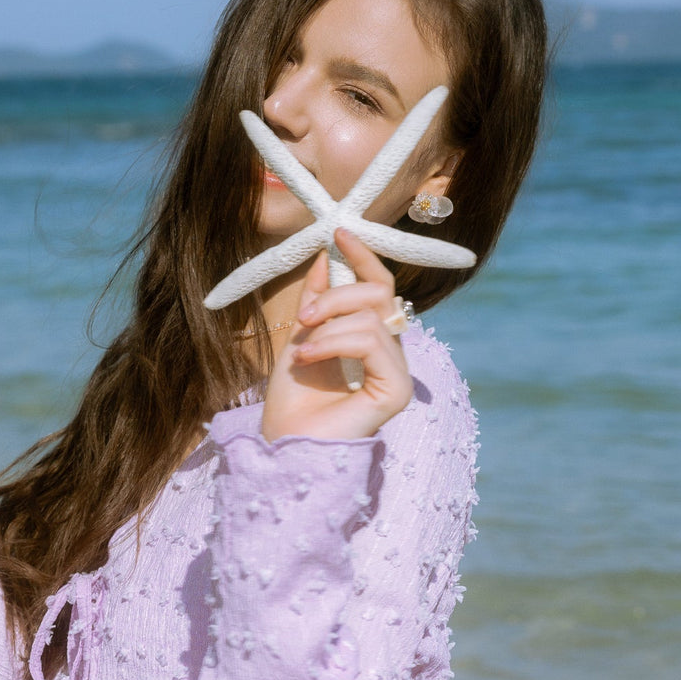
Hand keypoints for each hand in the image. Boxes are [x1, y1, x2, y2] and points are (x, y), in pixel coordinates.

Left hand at [260, 228, 412, 442]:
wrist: (284, 445)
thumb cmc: (291, 403)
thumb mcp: (300, 337)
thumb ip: (317, 299)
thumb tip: (326, 253)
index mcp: (370, 341)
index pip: (379, 287)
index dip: (362, 257)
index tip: (338, 233)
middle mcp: (389, 354)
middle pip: (379, 293)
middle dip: (336, 294)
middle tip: (304, 317)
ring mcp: (396, 372)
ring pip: (372, 317)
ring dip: (327, 327)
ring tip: (301, 349)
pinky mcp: (396, 390)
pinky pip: (372, 342)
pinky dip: (335, 343)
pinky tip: (308, 359)